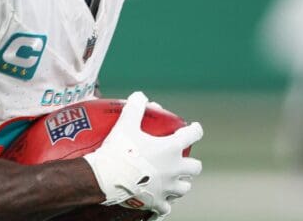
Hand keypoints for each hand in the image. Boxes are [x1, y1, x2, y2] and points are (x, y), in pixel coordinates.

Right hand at [82, 92, 203, 218]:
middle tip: (182, 159)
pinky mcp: (157, 202)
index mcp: (171, 148)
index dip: (195, 130)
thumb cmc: (119, 150)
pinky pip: (167, 206)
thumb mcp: (126, 124)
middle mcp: (174, 169)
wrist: (106, 178)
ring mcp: (167, 188)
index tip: (194, 128)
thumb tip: (140, 96)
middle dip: (191, 163)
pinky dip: (165, 202)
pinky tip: (160, 199)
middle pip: (195, 167)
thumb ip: (135, 107)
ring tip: (173, 179)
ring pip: (184, 187)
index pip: (193, 135)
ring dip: (181, 182)